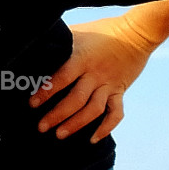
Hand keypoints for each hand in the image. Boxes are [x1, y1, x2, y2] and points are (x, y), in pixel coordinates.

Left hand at [28, 15, 156, 141]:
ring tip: (60, 134)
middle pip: (76, 99)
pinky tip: (93, 139)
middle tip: (42, 127)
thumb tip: (37, 45)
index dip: (47, 92)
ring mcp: (109, 84)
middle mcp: (95, 74)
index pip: (62, 78)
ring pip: (93, 110)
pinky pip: (116, 113)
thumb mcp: (78, 32)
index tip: (32, 104)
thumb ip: (60, 41)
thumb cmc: (102, 30)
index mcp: (82, 58)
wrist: (136, 32)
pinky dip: (106, 128)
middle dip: (58, 115)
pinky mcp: (120, 91)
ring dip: (76, 124)